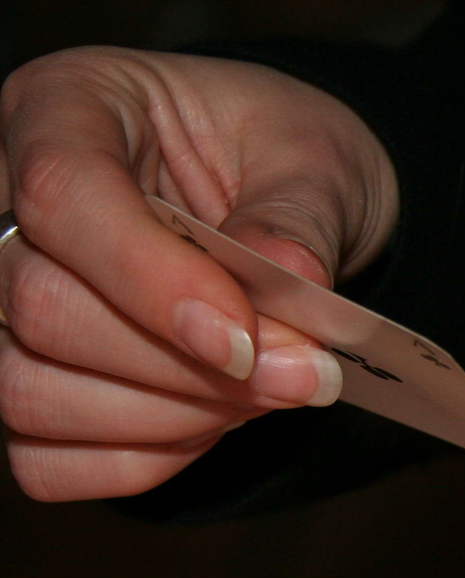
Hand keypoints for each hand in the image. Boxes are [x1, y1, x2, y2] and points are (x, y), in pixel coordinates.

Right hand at [0, 46, 398, 499]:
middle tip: (302, 376)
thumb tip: (289, 277)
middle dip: (185, 368)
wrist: (290, 204)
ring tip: (264, 393)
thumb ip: (297, 220)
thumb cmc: (285, 161)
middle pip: (40, 310)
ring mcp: (4, 301)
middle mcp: (6, 202)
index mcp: (66, 111)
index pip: (61, 197)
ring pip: (30, 392)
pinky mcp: (30, 380)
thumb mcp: (315, 161)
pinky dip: (143, 459)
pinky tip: (212, 421)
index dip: (151, 281)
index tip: (246, 338)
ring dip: (170, 418)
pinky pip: (47, 460)